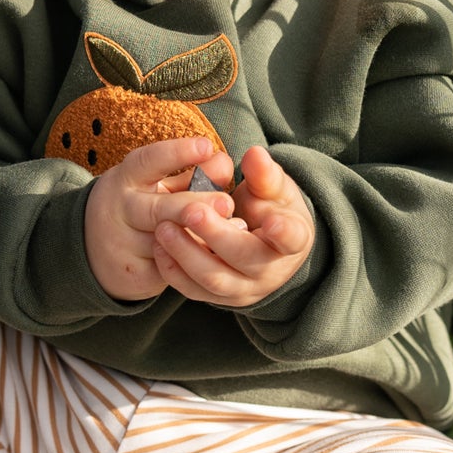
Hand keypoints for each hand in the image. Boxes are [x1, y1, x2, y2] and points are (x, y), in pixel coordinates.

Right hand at [84, 135, 238, 300]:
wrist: (94, 247)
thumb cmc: (141, 203)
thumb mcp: (160, 183)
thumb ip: (194, 173)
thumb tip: (225, 162)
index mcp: (127, 178)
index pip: (147, 162)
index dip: (176, 154)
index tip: (206, 146)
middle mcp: (121, 210)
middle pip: (158, 210)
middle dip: (192, 206)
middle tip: (227, 203)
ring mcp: (124, 245)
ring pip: (168, 244)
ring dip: (203, 238)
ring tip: (237, 230)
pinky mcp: (134, 274)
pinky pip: (170, 269)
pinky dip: (196, 262)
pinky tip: (219, 256)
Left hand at [151, 143, 313, 308]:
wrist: (263, 240)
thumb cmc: (271, 207)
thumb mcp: (274, 188)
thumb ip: (264, 174)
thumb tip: (254, 155)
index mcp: (294, 240)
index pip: (291, 239)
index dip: (283, 232)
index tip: (271, 220)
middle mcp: (271, 272)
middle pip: (244, 259)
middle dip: (216, 236)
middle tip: (190, 211)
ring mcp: (243, 289)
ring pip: (213, 279)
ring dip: (186, 254)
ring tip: (164, 228)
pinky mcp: (218, 297)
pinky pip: (193, 290)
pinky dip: (173, 270)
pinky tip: (158, 245)